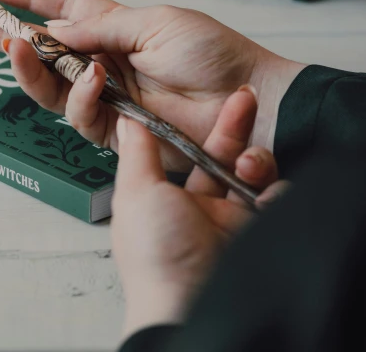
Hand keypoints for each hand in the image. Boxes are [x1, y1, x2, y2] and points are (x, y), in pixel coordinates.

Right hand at [0, 0, 303, 169]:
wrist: (247, 98)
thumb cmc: (211, 53)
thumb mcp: (154, 22)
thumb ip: (102, 26)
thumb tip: (54, 27)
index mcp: (116, 26)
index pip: (64, 8)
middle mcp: (105, 60)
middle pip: (44, 50)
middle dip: (6, 37)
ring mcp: (108, 95)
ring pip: (51, 86)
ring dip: (30, 67)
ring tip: (17, 46)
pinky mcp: (116, 129)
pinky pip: (80, 113)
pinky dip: (78, 95)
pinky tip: (89, 78)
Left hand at [112, 87, 288, 338]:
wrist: (192, 307)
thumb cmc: (157, 259)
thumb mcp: (137, 195)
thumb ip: (138, 154)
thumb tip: (129, 119)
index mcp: (161, 197)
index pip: (181, 148)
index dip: (191, 122)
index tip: (203, 97)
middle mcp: (194, 207)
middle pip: (219, 154)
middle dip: (233, 126)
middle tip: (245, 98)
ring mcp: (228, 220)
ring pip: (250, 173)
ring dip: (255, 161)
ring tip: (250, 167)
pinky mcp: (256, 232)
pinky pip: (274, 200)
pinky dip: (275, 193)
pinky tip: (265, 195)